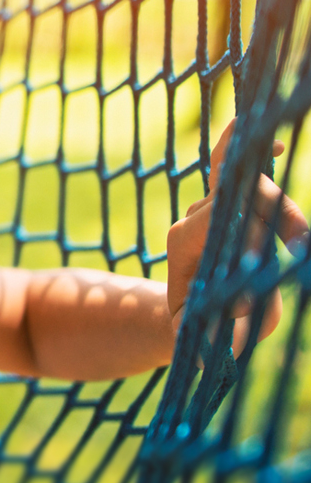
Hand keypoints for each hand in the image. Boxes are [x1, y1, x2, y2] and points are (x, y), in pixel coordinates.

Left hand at [166, 118, 309, 349]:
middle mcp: (193, 218)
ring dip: (280, 207)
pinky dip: (253, 154)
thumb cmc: (201, 327)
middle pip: (237, 195)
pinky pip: (236, 169)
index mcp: (183, 241)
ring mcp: (208, 208)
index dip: (252, 228)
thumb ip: (221, 327)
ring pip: (247, 186)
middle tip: (299, 243)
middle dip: (275, 212)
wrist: (187, 317)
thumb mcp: (207, 335)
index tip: (286, 249)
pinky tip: (276, 148)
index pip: (218, 218)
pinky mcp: (227, 206)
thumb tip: (241, 307)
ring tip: (298, 239)